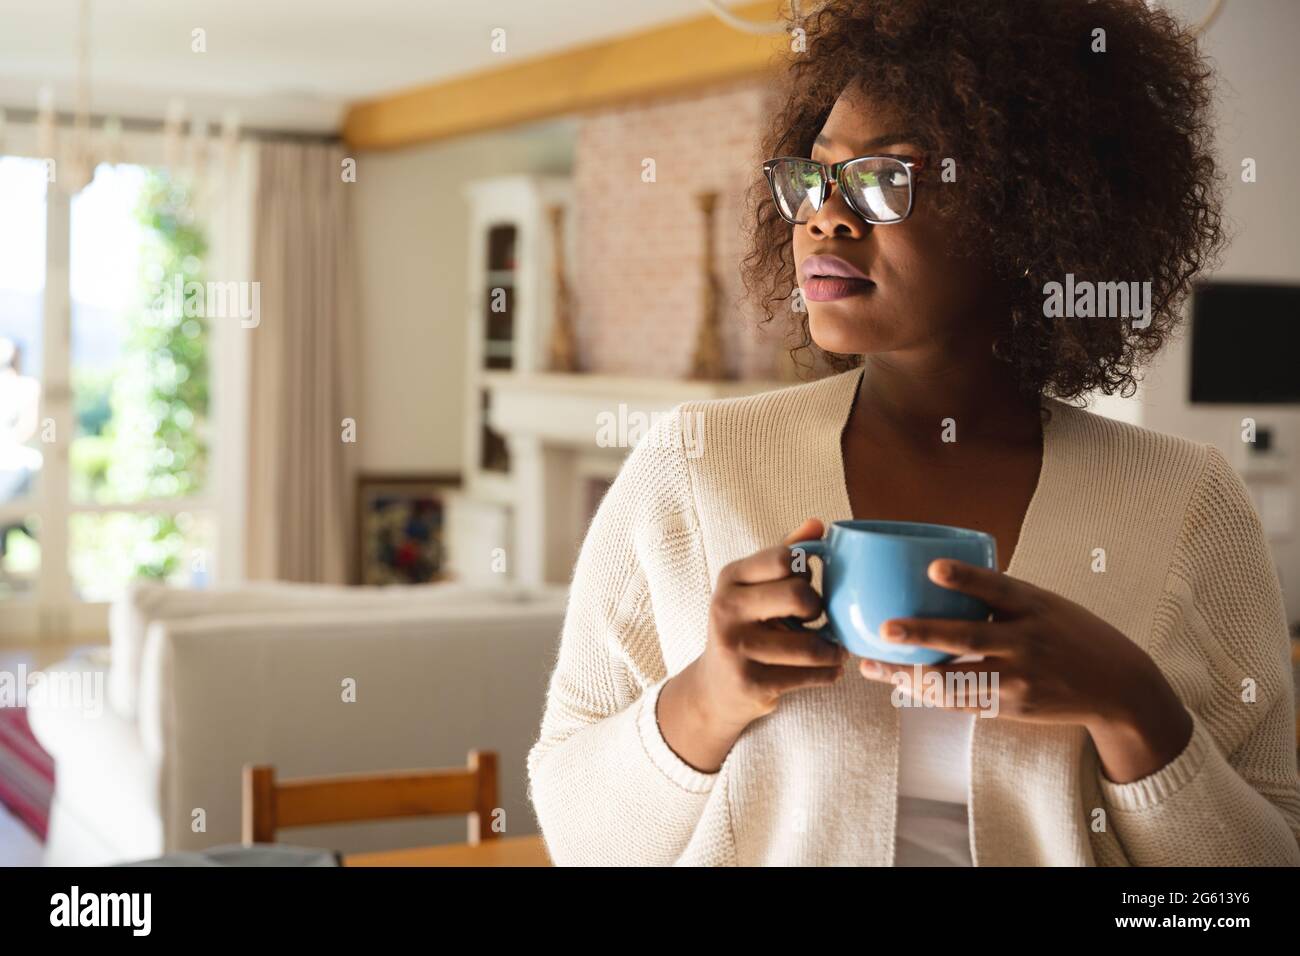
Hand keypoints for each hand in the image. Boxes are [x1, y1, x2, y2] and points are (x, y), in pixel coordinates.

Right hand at [658, 518, 848, 772]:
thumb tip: (818, 524)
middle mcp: (726, 609)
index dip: (806, 571)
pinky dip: (828, 673)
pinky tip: (828, 670)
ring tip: (834, 650)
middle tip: (817, 619)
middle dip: (818, 609)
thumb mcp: (754, 587)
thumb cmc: (745, 626)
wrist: (714, 687)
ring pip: (810, 645)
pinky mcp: (750, 683)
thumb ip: (785, 554)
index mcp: (730, 578)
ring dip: (832, 650)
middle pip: (799, 596)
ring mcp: (736, 648)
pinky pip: (808, 676)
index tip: (806, 584)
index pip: (784, 558)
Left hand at [857, 558, 1193, 783]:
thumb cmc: (1070, 634)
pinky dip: (928, 694)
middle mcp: (1027, 642)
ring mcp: (1020, 679)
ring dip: (910, 675)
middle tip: (885, 628)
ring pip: (957, 680)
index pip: (997, 588)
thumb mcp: (1045, 604)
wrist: (1117, 686)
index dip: (966, 578)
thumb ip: (1000, 595)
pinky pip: (963, 701)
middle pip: (970, 638)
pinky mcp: (1014, 707)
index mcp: (1035, 606)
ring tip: (872, 665)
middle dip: (924, 633)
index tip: (934, 568)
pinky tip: (898, 684)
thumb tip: (939, 575)